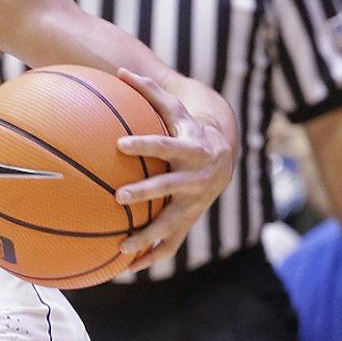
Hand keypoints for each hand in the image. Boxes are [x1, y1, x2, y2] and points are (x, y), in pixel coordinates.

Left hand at [112, 68, 234, 269]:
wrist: (223, 158)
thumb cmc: (189, 129)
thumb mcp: (175, 110)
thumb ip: (150, 92)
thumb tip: (120, 71)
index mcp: (191, 149)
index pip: (165, 145)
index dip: (144, 144)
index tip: (119, 145)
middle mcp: (195, 178)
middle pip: (170, 187)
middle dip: (146, 193)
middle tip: (118, 197)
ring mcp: (194, 203)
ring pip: (172, 224)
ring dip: (148, 237)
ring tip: (122, 248)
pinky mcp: (190, 220)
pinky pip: (172, 244)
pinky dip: (151, 256)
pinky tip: (126, 269)